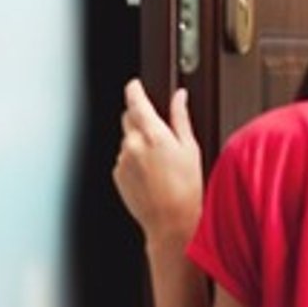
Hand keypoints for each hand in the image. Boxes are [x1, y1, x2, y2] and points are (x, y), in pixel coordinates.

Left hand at [113, 79, 203, 251]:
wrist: (171, 222)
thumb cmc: (187, 188)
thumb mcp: (190, 148)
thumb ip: (181, 118)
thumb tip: (180, 97)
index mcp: (153, 134)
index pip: (135, 100)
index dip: (135, 88)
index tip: (136, 84)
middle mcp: (132, 144)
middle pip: (128, 117)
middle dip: (141, 117)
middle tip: (160, 131)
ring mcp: (122, 160)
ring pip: (127, 139)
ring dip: (139, 141)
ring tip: (160, 161)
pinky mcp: (117, 174)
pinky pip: (124, 158)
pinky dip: (135, 159)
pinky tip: (152, 173)